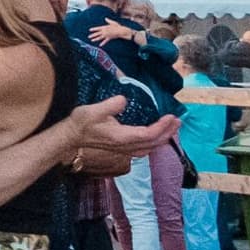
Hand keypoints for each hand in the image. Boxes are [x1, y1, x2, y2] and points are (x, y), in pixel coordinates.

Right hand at [56, 103, 173, 172]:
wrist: (70, 138)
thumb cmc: (81, 123)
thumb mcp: (93, 111)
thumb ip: (110, 105)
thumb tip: (124, 99)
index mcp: (121, 137)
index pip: (148, 134)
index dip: (162, 127)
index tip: (171, 116)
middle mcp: (126, 147)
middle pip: (153, 143)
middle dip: (168, 132)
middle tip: (178, 121)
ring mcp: (124, 150)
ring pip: (150, 148)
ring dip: (163, 138)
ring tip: (172, 128)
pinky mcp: (122, 149)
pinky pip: (144, 149)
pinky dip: (154, 143)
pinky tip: (156, 137)